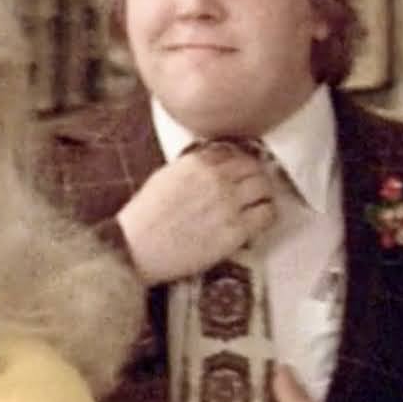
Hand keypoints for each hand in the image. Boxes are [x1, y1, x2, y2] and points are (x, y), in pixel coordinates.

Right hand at [116, 142, 278, 284]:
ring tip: (259, 202)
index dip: (241, 162)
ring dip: (264, 194)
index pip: (234, 153)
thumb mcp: (164, 177)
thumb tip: (213, 164)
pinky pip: (266, 215)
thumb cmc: (144, 217)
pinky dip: (267, 214)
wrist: (136, 248)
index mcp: (197, 162)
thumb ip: (192, 166)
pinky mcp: (236, 231)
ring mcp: (229, 205)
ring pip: (265, 189)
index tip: (242, 170)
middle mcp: (216, 179)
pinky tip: (259, 220)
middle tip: (255, 187)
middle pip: (254, 168)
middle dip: (256, 176)